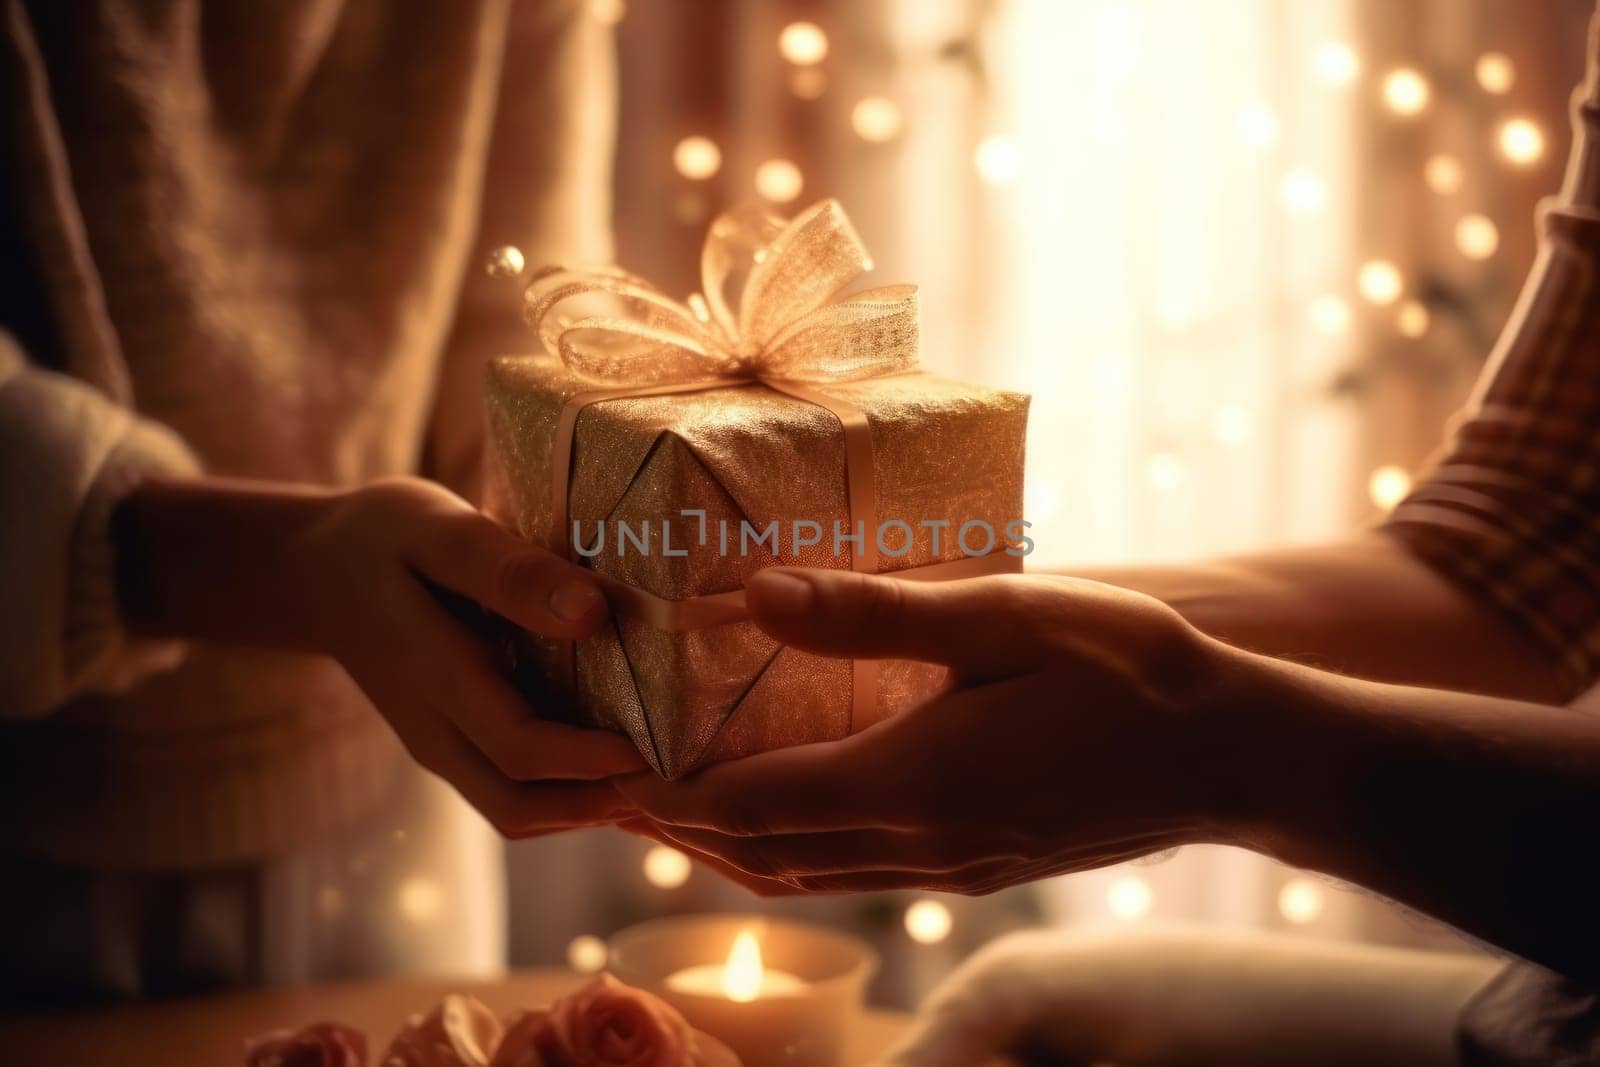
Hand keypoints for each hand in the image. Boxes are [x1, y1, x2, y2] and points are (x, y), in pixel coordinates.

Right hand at [293, 477, 643, 835]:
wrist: (314, 567)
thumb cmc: (384, 537)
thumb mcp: (442, 531)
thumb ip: (511, 572)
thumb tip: (593, 614)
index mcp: (435, 678)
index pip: (520, 749)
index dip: (592, 761)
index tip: (656, 747)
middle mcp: (435, 731)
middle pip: (520, 805)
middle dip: (598, 804)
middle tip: (672, 776)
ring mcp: (439, 745)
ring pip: (516, 809)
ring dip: (584, 806)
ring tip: (652, 773)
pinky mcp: (450, 744)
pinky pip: (509, 790)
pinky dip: (564, 791)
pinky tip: (612, 757)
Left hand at [619, 567, 1255, 893]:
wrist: (1237, 756)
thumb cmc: (1128, 672)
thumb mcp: (1005, 618)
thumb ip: (877, 612)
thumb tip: (758, 593)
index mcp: (907, 783)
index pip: (747, 805)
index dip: (668, 795)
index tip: (607, 769)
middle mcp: (917, 844)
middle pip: (763, 851)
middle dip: (683, 826)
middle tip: (620, 784)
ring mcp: (953, 867)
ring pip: (808, 874)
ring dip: (736, 847)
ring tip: (684, 808)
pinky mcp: (984, 867)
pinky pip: (859, 873)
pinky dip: (800, 852)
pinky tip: (800, 813)